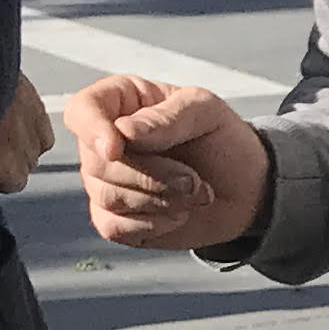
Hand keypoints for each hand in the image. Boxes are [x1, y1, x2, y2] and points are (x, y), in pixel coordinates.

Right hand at [69, 75, 269, 252]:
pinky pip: (113, 227)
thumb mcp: (207, 112)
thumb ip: (168, 117)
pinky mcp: (115, 218)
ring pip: (107, 196)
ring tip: (196, 191)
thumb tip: (124, 132)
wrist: (245, 187)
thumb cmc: (221, 139)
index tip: (116, 149)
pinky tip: (180, 213)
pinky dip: (153, 224)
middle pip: (98, 163)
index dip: (92, 131)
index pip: (82, 111)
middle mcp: (104, 141)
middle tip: (194, 179)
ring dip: (161, 199)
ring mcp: (105, 181)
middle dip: (152, 176)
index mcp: (119, 102)